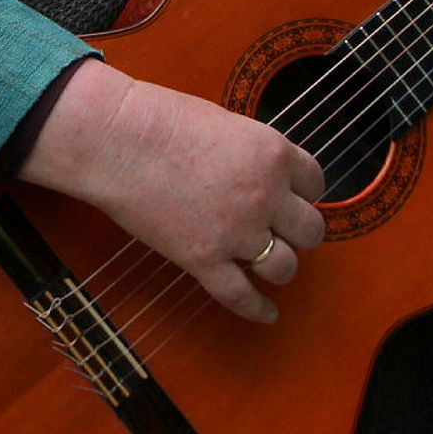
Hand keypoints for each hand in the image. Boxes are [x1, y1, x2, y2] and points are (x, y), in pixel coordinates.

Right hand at [17, 60, 326, 322]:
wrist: (117, 140)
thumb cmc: (162, 120)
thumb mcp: (227, 124)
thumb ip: (253, 154)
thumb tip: (263, 176)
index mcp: (273, 154)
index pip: (315, 183)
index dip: (304, 192)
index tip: (293, 198)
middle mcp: (265, 196)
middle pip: (310, 230)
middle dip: (298, 231)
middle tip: (282, 231)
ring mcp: (237, 232)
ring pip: (285, 267)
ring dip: (280, 267)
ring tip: (268, 265)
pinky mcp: (204, 259)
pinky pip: (242, 296)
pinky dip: (258, 309)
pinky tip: (267, 313)